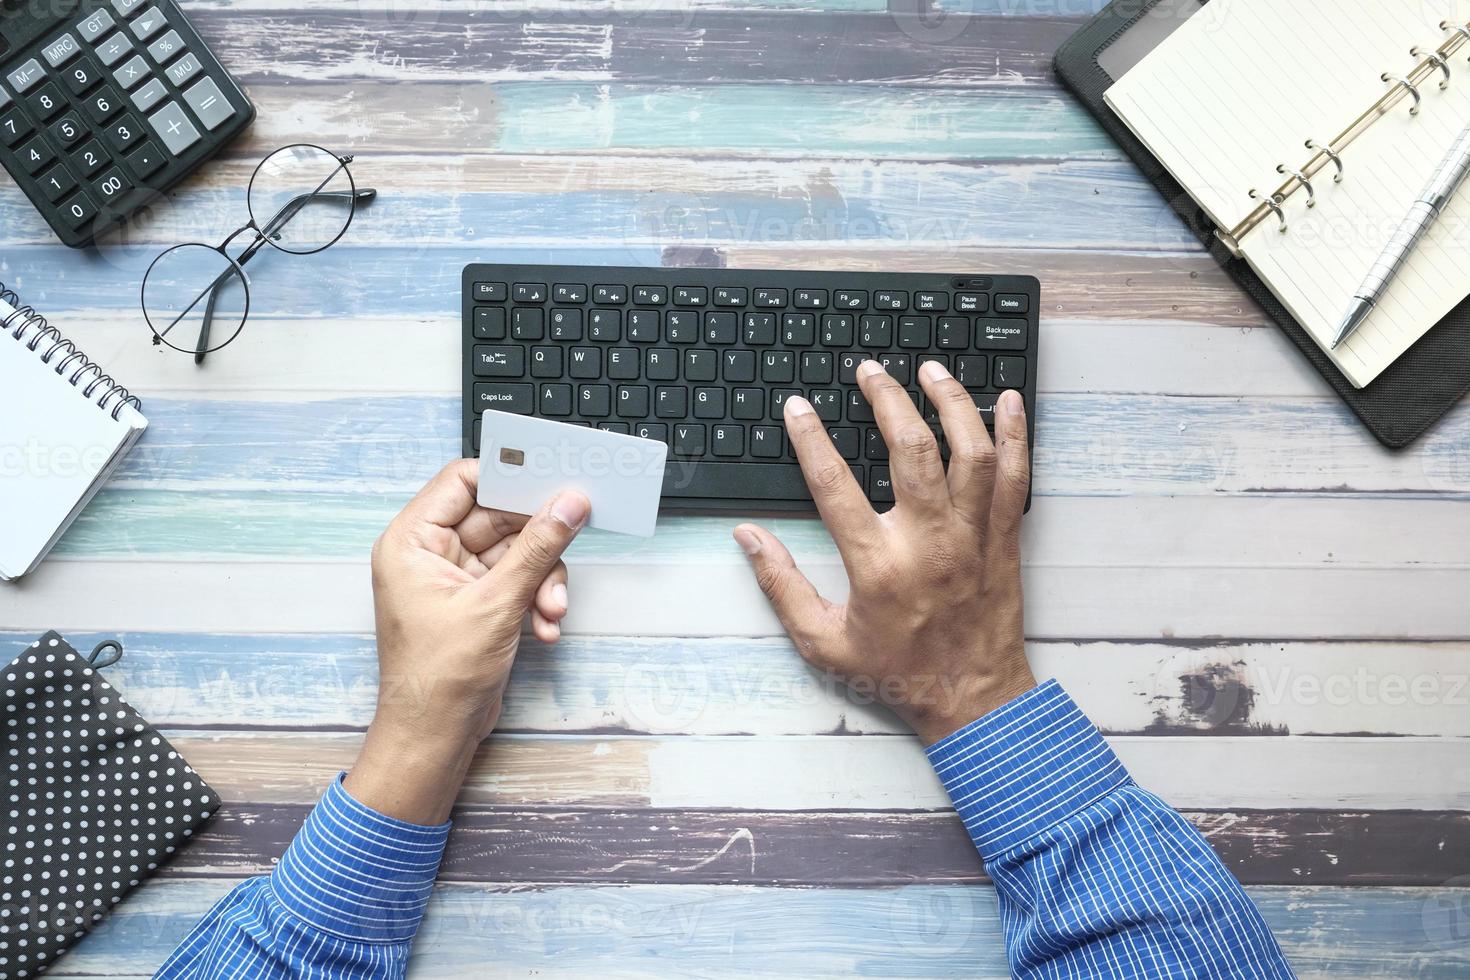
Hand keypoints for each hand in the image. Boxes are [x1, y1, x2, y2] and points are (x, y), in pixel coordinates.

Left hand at [345, 459, 589, 821]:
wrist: (434, 737)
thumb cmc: (437, 679)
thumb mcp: (496, 604)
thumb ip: (537, 548)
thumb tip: (569, 504)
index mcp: (413, 541)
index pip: (463, 480)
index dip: (508, 477)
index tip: (551, 479)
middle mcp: (431, 554)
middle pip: (498, 517)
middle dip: (538, 542)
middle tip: (572, 538)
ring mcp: (455, 579)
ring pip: (516, 552)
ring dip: (542, 578)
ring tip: (552, 609)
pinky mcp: (478, 603)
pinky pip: (517, 580)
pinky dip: (536, 598)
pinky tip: (545, 626)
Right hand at [734, 361, 1035, 744]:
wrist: (972, 700)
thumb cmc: (897, 672)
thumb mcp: (822, 642)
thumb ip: (781, 586)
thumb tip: (747, 538)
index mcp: (879, 567)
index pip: (835, 486)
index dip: (811, 440)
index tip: (798, 409)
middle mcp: (930, 543)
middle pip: (911, 450)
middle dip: (888, 400)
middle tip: (870, 371)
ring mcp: (974, 537)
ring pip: (971, 451)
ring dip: (952, 403)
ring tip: (930, 370)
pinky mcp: (1004, 540)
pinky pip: (1016, 476)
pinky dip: (1016, 435)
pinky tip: (1008, 401)